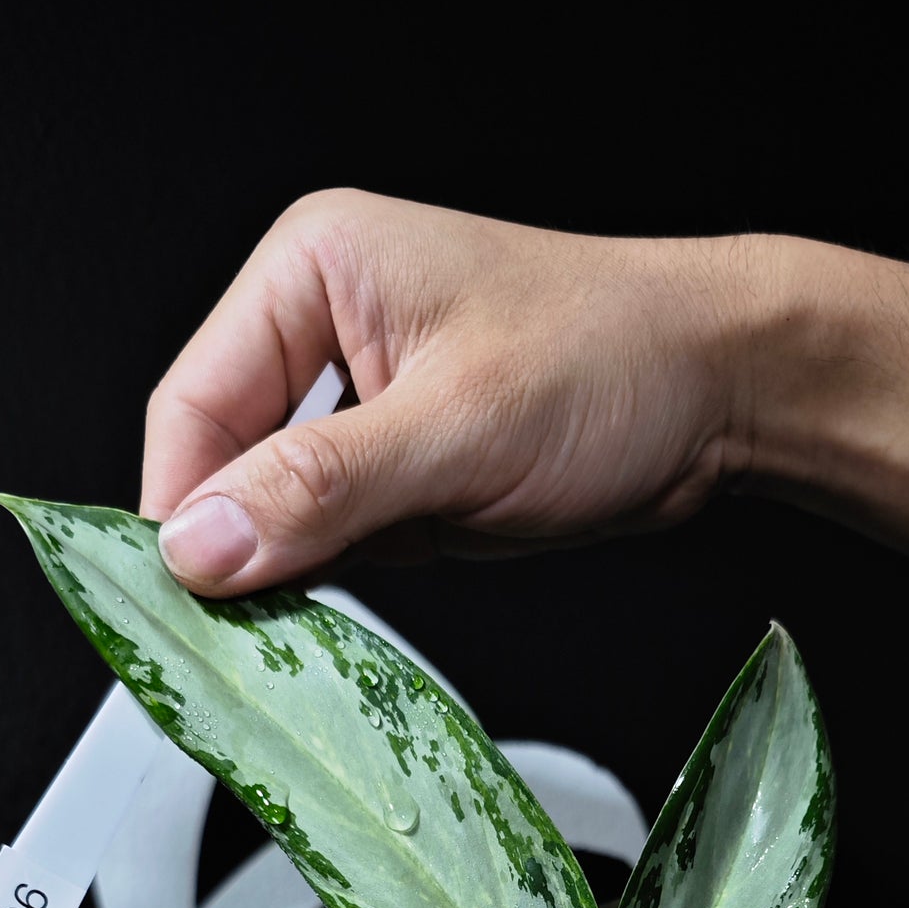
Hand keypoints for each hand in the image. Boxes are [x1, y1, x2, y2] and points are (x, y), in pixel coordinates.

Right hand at [142, 190, 761, 592]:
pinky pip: (335, 539)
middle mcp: (325, 325)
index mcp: (314, 269)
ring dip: (295, 572)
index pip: (193, 406)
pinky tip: (365, 604)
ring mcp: (362, 402)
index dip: (180, 512)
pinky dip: (343, 582)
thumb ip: (321, 489)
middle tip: (246, 637)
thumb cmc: (619, 362)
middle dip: (243, 549)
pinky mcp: (400, 468)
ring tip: (317, 620)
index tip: (184, 605)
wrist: (728, 391)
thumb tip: (202, 544)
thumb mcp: (458, 431)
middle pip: (224, 462)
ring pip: (276, 511)